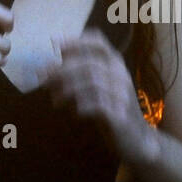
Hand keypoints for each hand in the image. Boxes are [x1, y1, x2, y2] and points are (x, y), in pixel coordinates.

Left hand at [41, 27, 159, 165]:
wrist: (138, 140)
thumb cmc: (113, 110)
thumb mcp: (99, 88)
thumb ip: (80, 76)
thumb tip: (49, 69)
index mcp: (116, 65)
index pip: (98, 43)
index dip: (75, 41)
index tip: (53, 45)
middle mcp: (121, 75)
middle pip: (89, 63)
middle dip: (62, 69)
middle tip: (43, 78)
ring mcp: (122, 94)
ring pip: (92, 82)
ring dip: (67, 89)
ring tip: (55, 99)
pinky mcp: (120, 115)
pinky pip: (97, 103)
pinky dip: (81, 105)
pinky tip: (74, 111)